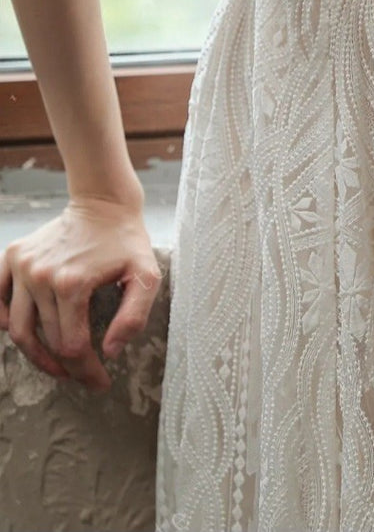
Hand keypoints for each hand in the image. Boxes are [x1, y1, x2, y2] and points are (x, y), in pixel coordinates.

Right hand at [0, 195, 163, 391]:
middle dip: (68, 367)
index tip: (100, 383)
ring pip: (19, 329)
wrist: (104, 203)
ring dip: (36, 354)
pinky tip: (27, 332)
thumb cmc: (127, 241)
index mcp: (73, 283)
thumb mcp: (146, 275)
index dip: (86, 372)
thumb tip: (110, 351)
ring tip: (57, 366)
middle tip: (84, 376)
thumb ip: (134, 316)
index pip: (73, 346)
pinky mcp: (13, 256)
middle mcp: (41, 276)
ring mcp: (23, 266)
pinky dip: (6, 321)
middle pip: (47, 341)